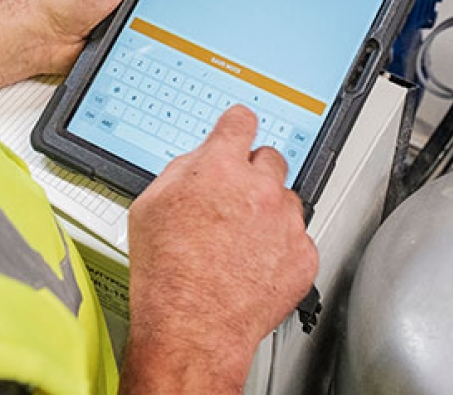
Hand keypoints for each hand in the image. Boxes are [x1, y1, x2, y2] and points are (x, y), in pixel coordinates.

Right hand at [121, 107, 319, 394]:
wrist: (193, 330)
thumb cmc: (166, 277)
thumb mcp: (149, 207)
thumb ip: (180, 172)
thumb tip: (198, 162)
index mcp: (219, 169)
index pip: (240, 122)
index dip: (237, 127)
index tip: (239, 130)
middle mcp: (259, 188)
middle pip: (270, 159)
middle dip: (253, 175)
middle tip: (235, 202)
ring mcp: (286, 222)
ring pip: (286, 200)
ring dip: (269, 213)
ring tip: (241, 244)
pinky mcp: (304, 255)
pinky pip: (298, 239)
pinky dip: (282, 249)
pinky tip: (255, 267)